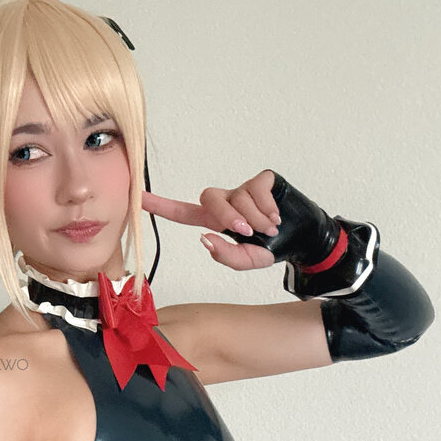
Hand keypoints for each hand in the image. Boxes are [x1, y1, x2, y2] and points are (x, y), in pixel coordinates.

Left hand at [141, 168, 280, 270]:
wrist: (303, 239)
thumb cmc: (271, 248)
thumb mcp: (248, 260)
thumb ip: (225, 255)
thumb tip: (204, 239)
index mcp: (215, 221)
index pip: (182, 212)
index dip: (160, 205)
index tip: (137, 197)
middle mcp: (226, 201)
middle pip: (209, 198)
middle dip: (227, 216)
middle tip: (247, 232)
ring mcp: (243, 188)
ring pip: (237, 197)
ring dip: (255, 218)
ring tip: (269, 228)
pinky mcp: (261, 179)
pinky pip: (256, 190)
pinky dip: (267, 208)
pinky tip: (275, 217)